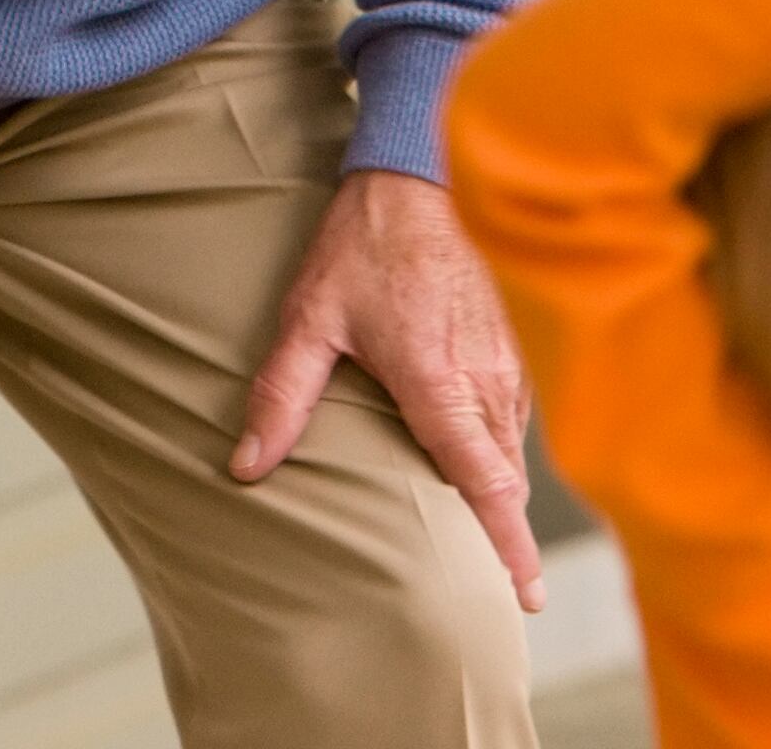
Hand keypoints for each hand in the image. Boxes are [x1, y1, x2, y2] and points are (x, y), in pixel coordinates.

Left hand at [235, 169, 543, 612]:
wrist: (415, 174)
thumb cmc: (362, 245)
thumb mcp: (310, 319)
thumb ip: (280, 396)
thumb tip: (246, 464)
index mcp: (440, 384)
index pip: (486, 484)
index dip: (507, 546)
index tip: (524, 596)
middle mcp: (485, 380)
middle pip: (504, 480)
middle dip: (502, 535)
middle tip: (494, 588)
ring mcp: (507, 361)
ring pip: (511, 449)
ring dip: (498, 490)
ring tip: (480, 534)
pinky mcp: (513, 346)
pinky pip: (513, 416)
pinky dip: (499, 448)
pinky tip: (474, 458)